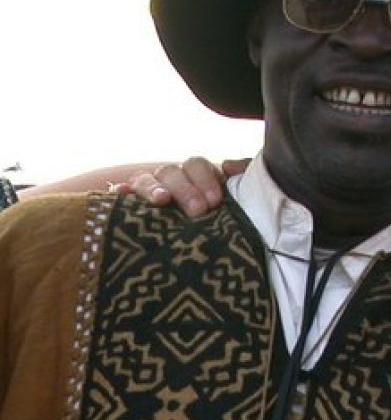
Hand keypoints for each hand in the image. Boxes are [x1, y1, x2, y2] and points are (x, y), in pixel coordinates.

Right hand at [124, 157, 247, 216]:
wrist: (201, 254)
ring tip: (162, 200)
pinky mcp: (131, 207)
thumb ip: (243, 180)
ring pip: (146, 180)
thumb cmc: (222, 220)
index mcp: (195, 175)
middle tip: (198, 210)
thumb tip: (230, 166)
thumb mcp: (237, 201)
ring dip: (153, 188)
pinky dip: (119, 193)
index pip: (196, 165)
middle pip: (171, 172)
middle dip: (185, 189)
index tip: (215, 200)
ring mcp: (149, 191)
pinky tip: (119, 195)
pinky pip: (121, 196)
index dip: (205, 179)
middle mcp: (171, 179)